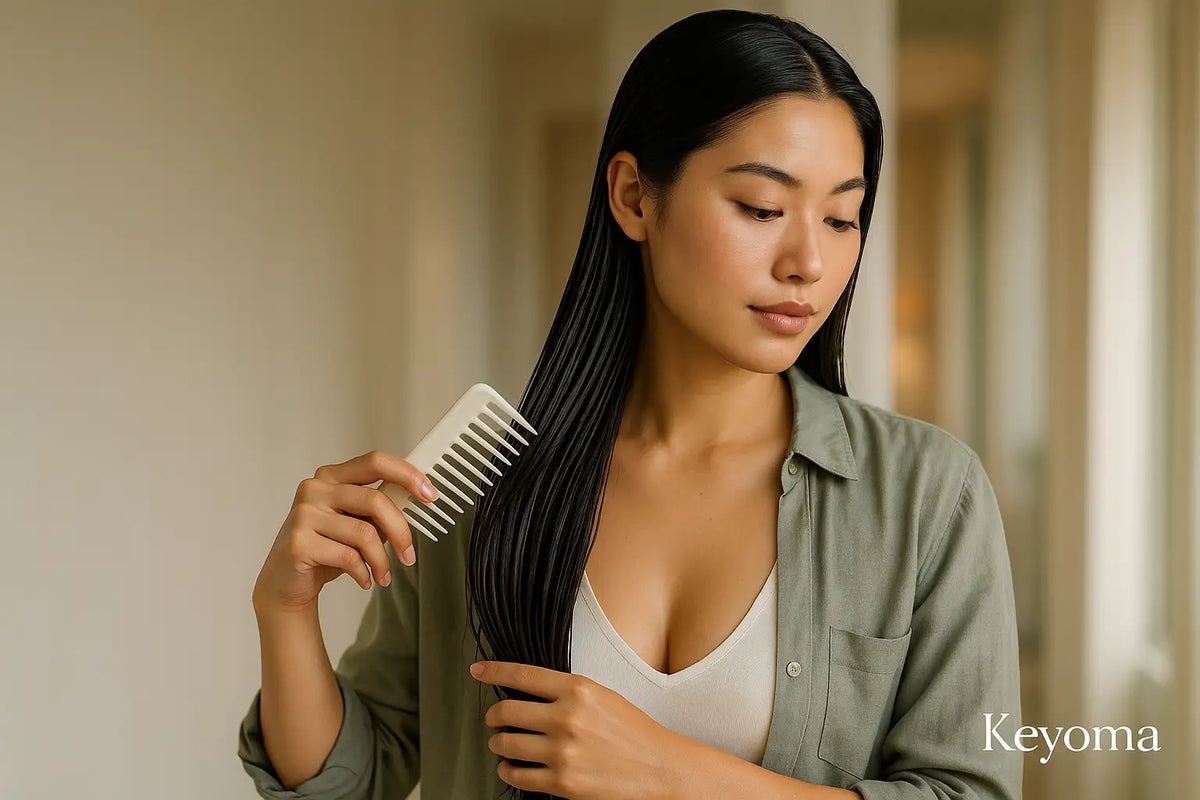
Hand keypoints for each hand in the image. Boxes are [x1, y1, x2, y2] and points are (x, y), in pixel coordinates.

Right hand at [251, 450, 440, 614]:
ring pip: (364, 533)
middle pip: (375, 500)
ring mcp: (304, 514)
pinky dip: (363, 573)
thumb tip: (418, 500)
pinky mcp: (298, 541)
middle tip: (410, 555)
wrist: (286, 581)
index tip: (430, 494)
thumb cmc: (326, 548)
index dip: (407, 474)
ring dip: (382, 560)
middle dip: (401, 531)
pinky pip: (348, 556)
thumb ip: (379, 510)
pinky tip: (364, 580)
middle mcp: (315, 488)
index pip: (375, 461)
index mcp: (332, 476)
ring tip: (383, 575)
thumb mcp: (357, 523)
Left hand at [471, 660, 679, 799]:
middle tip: (494, 719)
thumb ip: (567, 694)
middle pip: (507, 711)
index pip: (523, 675)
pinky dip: (507, 770)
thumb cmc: (635, 734)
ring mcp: (563, 752)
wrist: (661, 770)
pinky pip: (517, 775)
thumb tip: (529, 694)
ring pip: (507, 744)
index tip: (478, 670)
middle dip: (494, 716)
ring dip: (498, 744)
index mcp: (579, 690)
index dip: (494, 671)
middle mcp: (567, 718)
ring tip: (502, 743)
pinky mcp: (562, 783)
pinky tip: (511, 767)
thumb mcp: (603, 698)